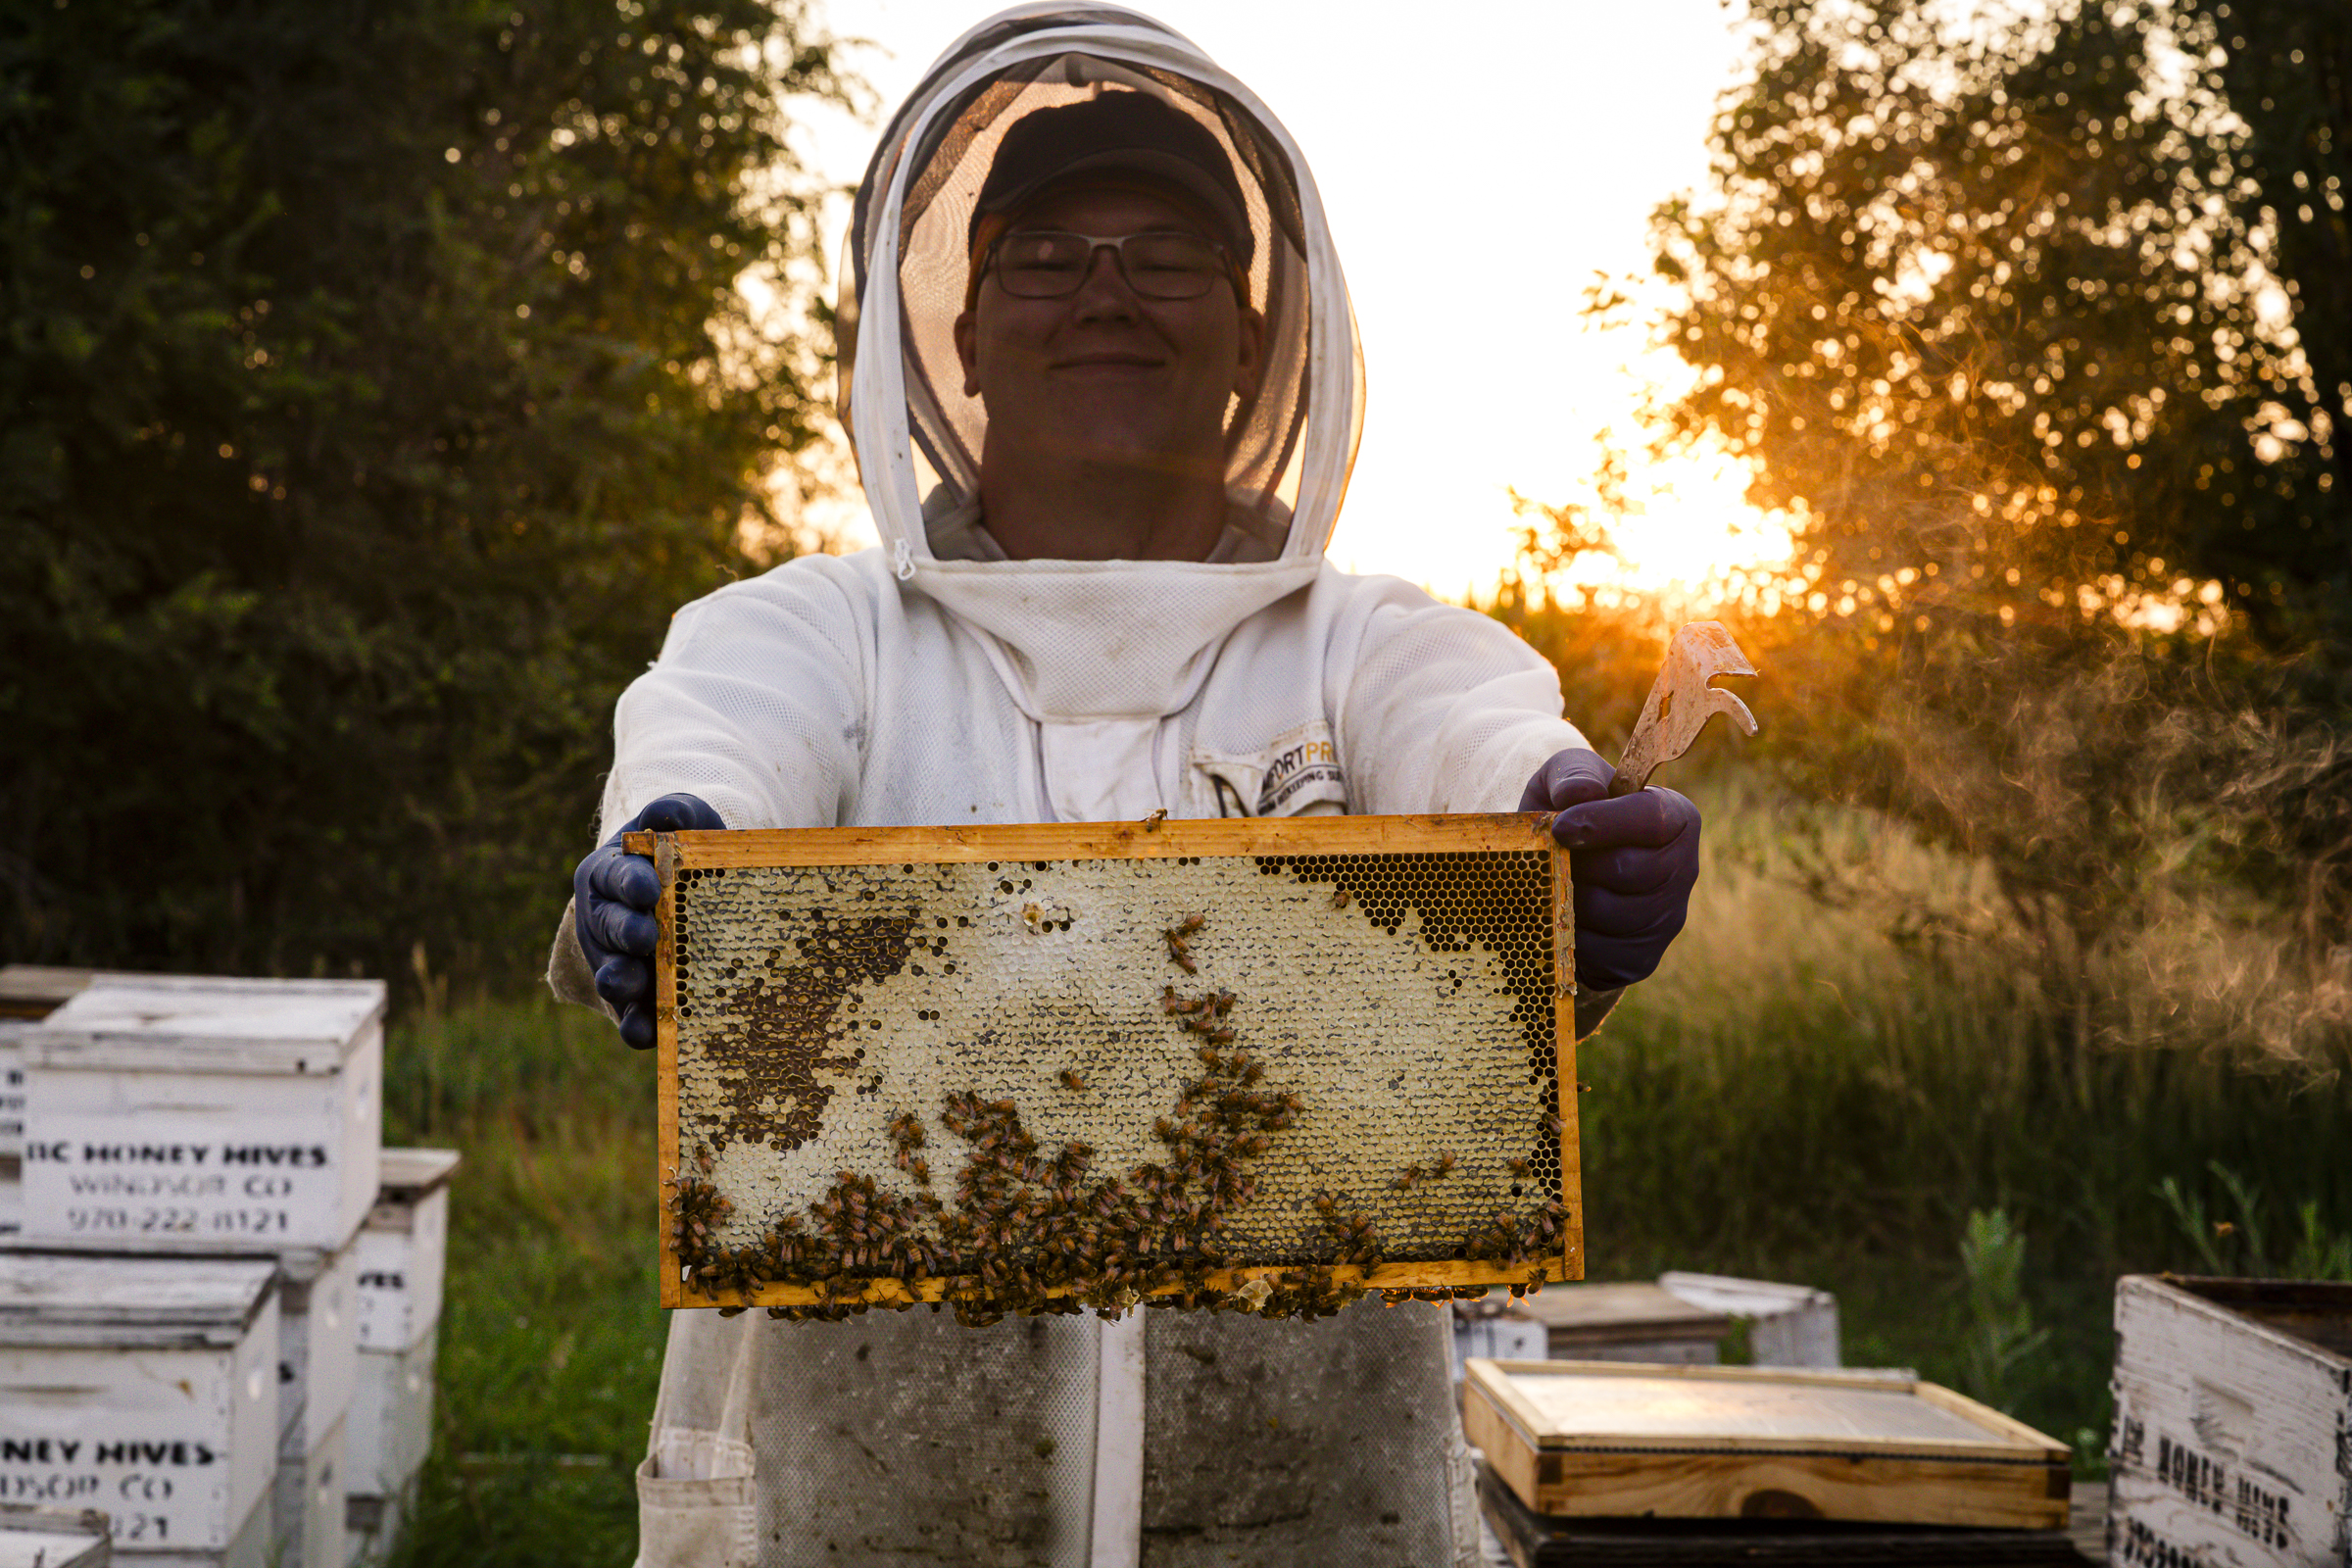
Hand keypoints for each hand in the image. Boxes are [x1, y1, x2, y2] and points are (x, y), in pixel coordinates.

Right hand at [573, 793, 725, 1048]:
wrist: (702, 895)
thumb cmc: (686, 854)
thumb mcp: (686, 824)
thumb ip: (677, 812)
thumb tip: (668, 813)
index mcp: (609, 874)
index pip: (614, 875)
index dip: (629, 882)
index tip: (647, 887)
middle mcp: (605, 921)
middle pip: (611, 928)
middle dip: (628, 932)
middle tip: (647, 936)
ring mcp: (618, 963)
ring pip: (612, 976)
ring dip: (622, 983)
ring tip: (633, 985)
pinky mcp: (637, 1001)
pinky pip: (631, 1018)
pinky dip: (637, 1027)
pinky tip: (650, 1035)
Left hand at [1520, 749, 1699, 991]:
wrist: (1551, 870)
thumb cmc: (1565, 815)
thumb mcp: (1563, 779)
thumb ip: (1573, 772)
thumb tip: (1582, 793)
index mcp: (1677, 817)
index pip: (1653, 820)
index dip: (1602, 823)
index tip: (1561, 826)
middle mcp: (1685, 869)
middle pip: (1631, 871)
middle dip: (1583, 864)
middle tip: (1559, 857)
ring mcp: (1668, 919)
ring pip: (1613, 914)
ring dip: (1573, 897)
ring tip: (1561, 882)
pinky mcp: (1641, 958)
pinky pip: (1601, 952)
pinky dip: (1570, 932)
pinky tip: (1564, 913)